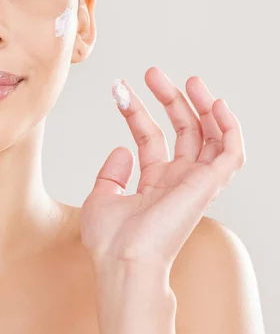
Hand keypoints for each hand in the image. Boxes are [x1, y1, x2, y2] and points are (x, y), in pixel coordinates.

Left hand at [78, 67, 245, 271]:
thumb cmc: (110, 241)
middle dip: (169, 99)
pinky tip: (215, 103)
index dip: (136, 112)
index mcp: (154, 184)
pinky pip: (230, 152)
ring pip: (210, 137)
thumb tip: (122, 148)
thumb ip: (112, 173)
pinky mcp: (208, 185)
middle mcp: (177, 181)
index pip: (151, 138)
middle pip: (182, 131)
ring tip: (187, 80)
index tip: (120, 90)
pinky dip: (228, 127)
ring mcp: (194, 183)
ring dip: (201, 106)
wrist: (122, 261)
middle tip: (151, 73)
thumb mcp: (102, 197)